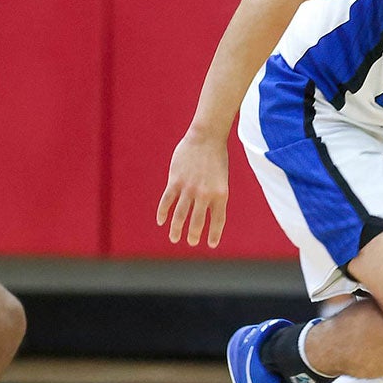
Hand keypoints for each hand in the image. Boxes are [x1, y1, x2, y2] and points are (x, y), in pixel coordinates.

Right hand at [157, 132, 229, 246]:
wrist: (207, 137)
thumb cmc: (216, 158)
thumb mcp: (221, 179)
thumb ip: (214, 196)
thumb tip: (204, 212)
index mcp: (221, 194)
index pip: (218, 221)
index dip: (215, 234)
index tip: (212, 244)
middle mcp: (205, 194)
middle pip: (197, 222)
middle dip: (194, 235)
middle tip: (192, 242)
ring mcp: (189, 188)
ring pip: (180, 215)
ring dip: (176, 229)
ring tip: (175, 238)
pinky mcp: (176, 181)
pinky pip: (167, 201)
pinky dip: (163, 213)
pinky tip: (161, 221)